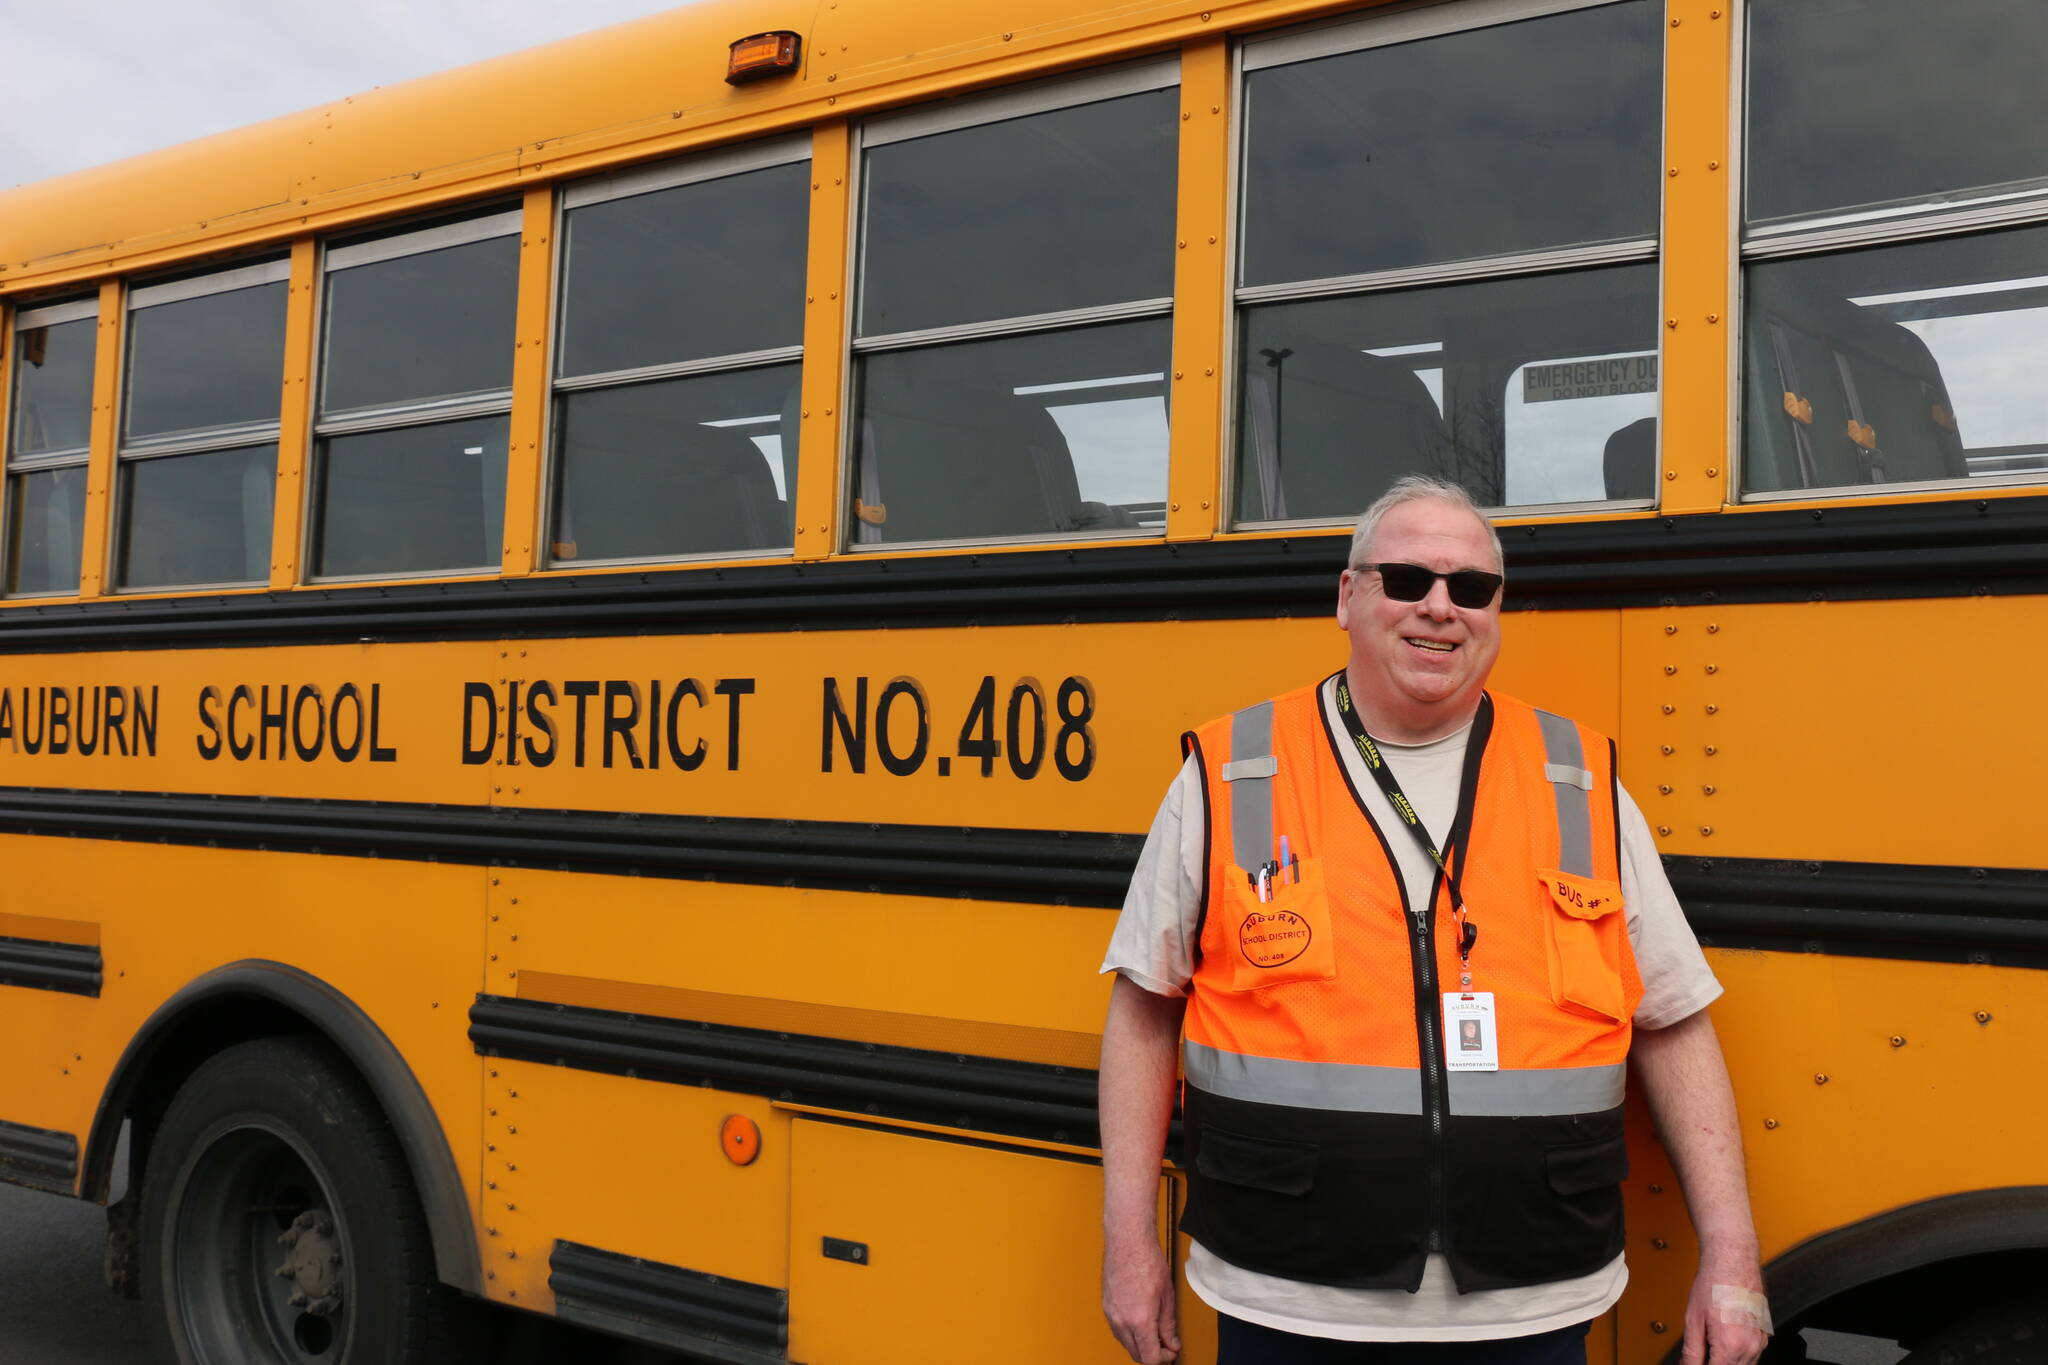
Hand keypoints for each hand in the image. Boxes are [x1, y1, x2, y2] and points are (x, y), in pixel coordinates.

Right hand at [1102, 1228, 1179, 1363]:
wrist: (1128, 1243)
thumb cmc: (1146, 1262)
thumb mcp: (1167, 1297)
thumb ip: (1168, 1325)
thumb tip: (1172, 1342)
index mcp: (1140, 1321)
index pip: (1150, 1358)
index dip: (1164, 1359)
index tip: (1171, 1351)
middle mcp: (1122, 1322)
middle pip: (1136, 1354)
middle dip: (1153, 1354)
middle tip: (1166, 1344)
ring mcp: (1111, 1315)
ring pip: (1126, 1344)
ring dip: (1140, 1344)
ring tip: (1155, 1331)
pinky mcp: (1106, 1308)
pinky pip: (1118, 1330)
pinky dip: (1130, 1333)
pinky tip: (1140, 1323)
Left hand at [1680, 1257, 1767, 1364]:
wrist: (1733, 1261)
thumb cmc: (1714, 1284)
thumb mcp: (1693, 1320)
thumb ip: (1692, 1351)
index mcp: (1730, 1345)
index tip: (1694, 1364)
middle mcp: (1749, 1347)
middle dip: (1714, 1364)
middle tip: (1700, 1357)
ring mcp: (1759, 1342)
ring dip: (1726, 1362)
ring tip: (1709, 1350)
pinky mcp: (1763, 1335)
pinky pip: (1751, 1357)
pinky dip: (1737, 1357)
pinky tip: (1723, 1347)